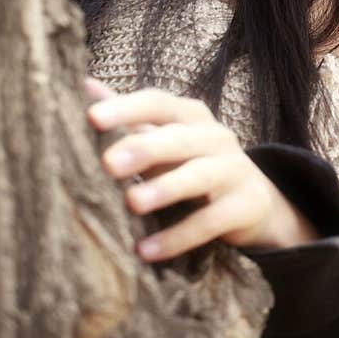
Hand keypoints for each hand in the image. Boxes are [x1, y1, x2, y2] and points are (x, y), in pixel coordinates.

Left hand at [84, 80, 319, 261]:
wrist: (253, 201)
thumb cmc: (193, 163)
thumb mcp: (165, 139)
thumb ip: (130, 117)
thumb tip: (85, 86)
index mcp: (191, 116)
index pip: (159, 104)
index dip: (127, 108)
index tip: (92, 118)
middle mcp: (216, 136)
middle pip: (179, 138)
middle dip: (144, 149)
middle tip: (108, 164)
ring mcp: (234, 170)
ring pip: (199, 176)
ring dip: (165, 189)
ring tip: (133, 203)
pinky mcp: (245, 206)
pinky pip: (210, 222)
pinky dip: (178, 237)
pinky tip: (146, 251)